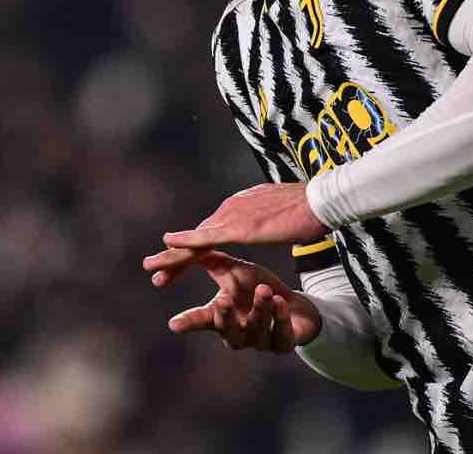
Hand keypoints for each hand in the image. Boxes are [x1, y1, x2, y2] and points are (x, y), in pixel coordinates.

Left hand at [142, 182, 327, 286]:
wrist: (320, 201)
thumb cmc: (307, 210)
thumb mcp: (277, 216)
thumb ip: (263, 220)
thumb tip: (261, 224)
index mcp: (239, 211)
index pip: (209, 235)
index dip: (190, 251)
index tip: (176, 266)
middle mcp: (230, 211)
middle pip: (196, 239)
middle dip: (174, 258)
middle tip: (152, 270)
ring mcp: (233, 217)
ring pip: (195, 241)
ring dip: (173, 257)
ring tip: (153, 270)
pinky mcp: (240, 227)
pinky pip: (207, 237)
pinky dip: (186, 242)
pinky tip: (168, 245)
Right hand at [165, 251, 321, 351]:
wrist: (294, 306)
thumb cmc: (255, 287)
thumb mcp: (232, 270)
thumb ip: (206, 259)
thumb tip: (173, 242)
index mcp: (222, 317)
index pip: (201, 319)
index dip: (188, 322)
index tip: (173, 324)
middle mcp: (238, 333)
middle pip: (227, 330)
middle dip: (225, 316)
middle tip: (223, 299)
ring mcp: (260, 341)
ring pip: (257, 330)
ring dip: (260, 308)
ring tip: (264, 290)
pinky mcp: (284, 344)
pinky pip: (281, 334)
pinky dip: (280, 317)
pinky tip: (280, 301)